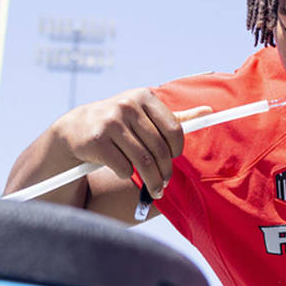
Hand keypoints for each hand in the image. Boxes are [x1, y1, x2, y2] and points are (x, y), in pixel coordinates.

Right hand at [52, 87, 210, 198]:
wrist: (76, 128)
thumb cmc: (120, 123)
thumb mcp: (146, 114)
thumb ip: (177, 116)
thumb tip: (209, 111)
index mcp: (144, 96)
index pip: (174, 129)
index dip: (176, 149)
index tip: (173, 159)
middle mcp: (127, 105)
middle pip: (159, 148)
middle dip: (165, 171)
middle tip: (164, 183)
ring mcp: (110, 122)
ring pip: (143, 161)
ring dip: (151, 181)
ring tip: (155, 189)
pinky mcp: (97, 140)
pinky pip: (123, 166)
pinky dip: (128, 175)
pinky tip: (126, 174)